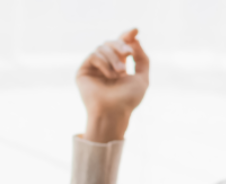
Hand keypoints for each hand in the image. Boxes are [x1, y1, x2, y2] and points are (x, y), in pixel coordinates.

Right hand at [76, 28, 149, 142]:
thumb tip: (134, 39)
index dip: (127, 35)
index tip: (136, 30)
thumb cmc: (128, 100)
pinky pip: (94, 55)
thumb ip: (142, 58)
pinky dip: (104, 63)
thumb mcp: (142, 78)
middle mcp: (105, 65)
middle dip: (121, 45)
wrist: (114, 112)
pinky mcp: (83, 71)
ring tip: (119, 74)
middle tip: (128, 53)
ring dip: (113, 59)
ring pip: (102, 47)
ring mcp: (93, 68)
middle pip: (111, 43)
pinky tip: (109, 76)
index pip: (121, 45)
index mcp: (118, 66)